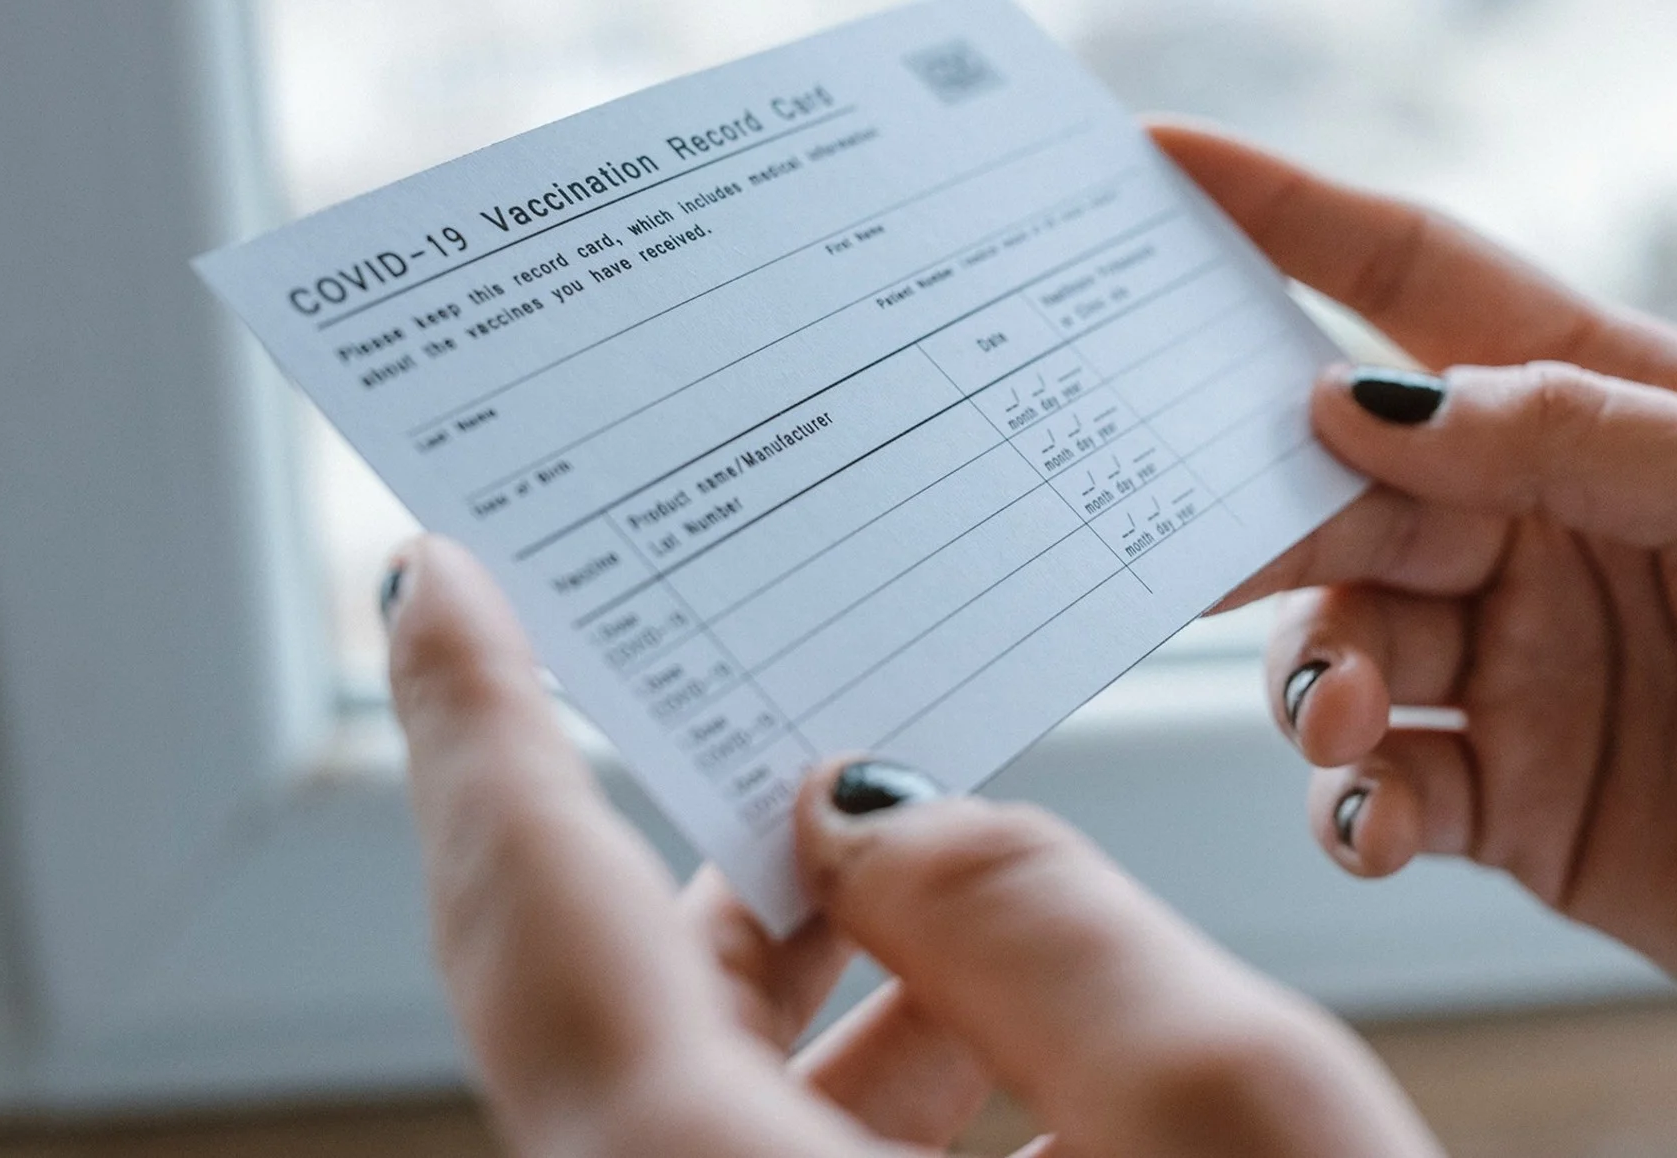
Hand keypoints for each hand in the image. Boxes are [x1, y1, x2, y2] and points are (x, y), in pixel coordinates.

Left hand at [384, 535, 1440, 1157]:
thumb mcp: (1237, 1124)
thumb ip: (1042, 918)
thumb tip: (882, 817)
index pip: (536, 913)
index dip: (474, 720)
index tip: (438, 573)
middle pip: (609, 1001)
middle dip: (690, 826)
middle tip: (740, 666)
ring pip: (701, 1094)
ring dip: (811, 960)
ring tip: (913, 830)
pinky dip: (857, 1076)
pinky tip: (980, 1006)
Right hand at [1155, 121, 1676, 1137]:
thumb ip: (1580, 441)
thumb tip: (1364, 401)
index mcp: (1612, 409)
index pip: (1418, 285)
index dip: (1284, 215)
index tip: (1155, 166)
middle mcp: (1539, 527)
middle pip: (1339, 480)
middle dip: (1256, 497)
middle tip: (1193, 530)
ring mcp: (1520, 668)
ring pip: (1333, 640)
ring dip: (1312, 672)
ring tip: (1356, 716)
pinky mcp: (1513, 805)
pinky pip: (1376, 789)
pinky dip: (1347, 803)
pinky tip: (1379, 817)